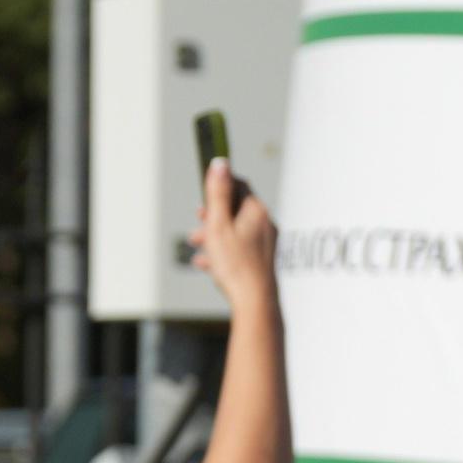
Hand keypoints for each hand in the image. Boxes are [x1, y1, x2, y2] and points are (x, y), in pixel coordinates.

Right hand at [189, 157, 279, 317]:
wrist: (255, 299)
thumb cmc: (235, 264)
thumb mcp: (218, 225)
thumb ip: (218, 194)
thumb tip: (220, 163)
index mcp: (256, 211)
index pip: (239, 185)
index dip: (220, 185)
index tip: (205, 191)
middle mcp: (265, 223)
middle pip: (236, 209)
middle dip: (213, 214)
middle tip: (196, 222)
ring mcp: (266, 241)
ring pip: (236, 230)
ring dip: (214, 234)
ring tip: (196, 246)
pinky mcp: (263, 258)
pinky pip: (240, 247)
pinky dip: (223, 250)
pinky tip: (207, 263)